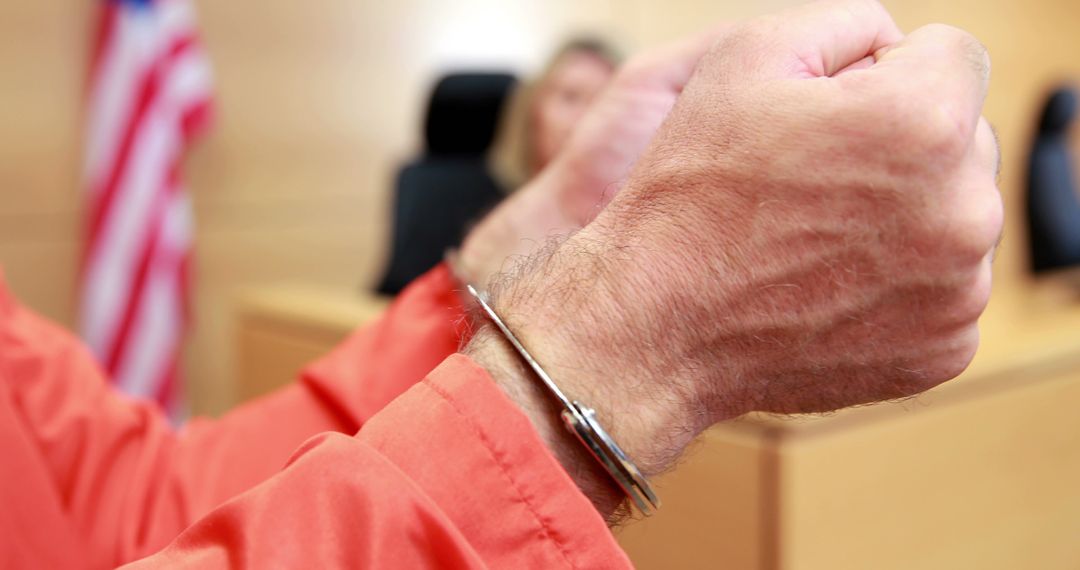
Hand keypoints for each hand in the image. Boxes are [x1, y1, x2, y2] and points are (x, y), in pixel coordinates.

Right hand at [469, 0, 1001, 517]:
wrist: (657, 326)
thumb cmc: (690, 194)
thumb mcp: (743, 56)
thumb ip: (848, 23)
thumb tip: (896, 48)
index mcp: (922, 123)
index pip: (954, 58)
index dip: (883, 75)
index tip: (830, 116)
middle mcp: (962, 211)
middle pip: (963, 142)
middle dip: (904, 147)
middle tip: (816, 180)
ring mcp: (958, 292)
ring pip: (956, 217)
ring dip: (905, 215)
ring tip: (814, 237)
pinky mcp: (943, 350)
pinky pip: (944, 288)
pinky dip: (899, 283)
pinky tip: (829, 285)